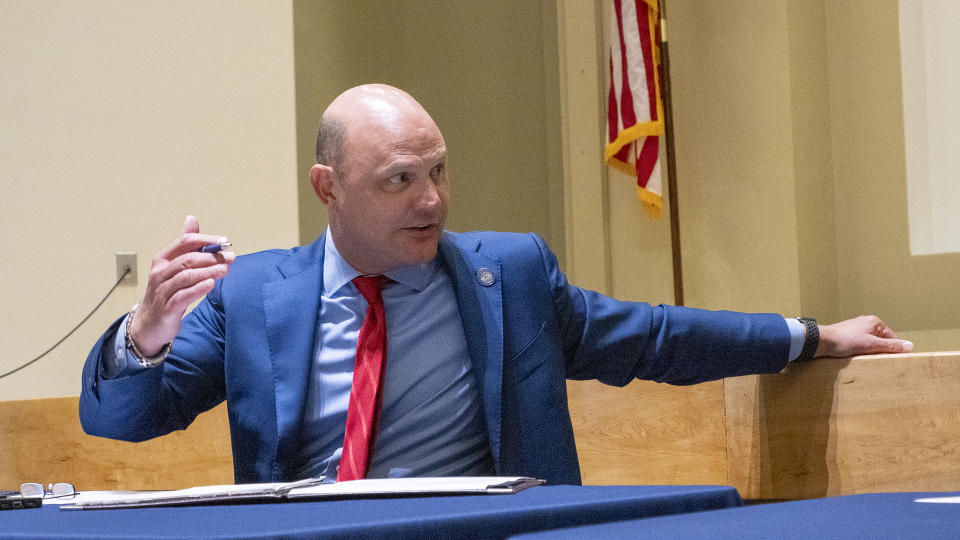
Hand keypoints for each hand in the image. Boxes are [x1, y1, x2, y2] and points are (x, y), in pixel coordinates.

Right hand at [129, 215, 234, 355]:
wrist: (149, 324)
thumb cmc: (166, 292)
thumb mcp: (174, 267)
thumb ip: (186, 245)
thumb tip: (191, 219)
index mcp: (163, 259)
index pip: (185, 242)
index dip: (206, 240)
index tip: (225, 242)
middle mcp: (160, 272)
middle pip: (188, 259)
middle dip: (211, 257)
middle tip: (230, 258)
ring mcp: (162, 289)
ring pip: (186, 276)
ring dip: (208, 271)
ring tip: (225, 269)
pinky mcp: (166, 307)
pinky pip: (183, 295)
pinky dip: (198, 289)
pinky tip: (211, 285)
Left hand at [815, 315, 913, 357]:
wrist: (822, 341)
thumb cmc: (845, 341)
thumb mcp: (871, 345)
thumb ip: (890, 346)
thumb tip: (910, 346)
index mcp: (875, 322)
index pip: (892, 337)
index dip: (892, 350)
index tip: (892, 361)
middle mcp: (866, 322)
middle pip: (881, 340)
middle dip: (880, 351)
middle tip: (878, 361)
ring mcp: (856, 328)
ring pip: (870, 343)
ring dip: (870, 352)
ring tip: (866, 359)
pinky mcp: (848, 335)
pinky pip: (860, 344)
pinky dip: (861, 351)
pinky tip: (857, 357)